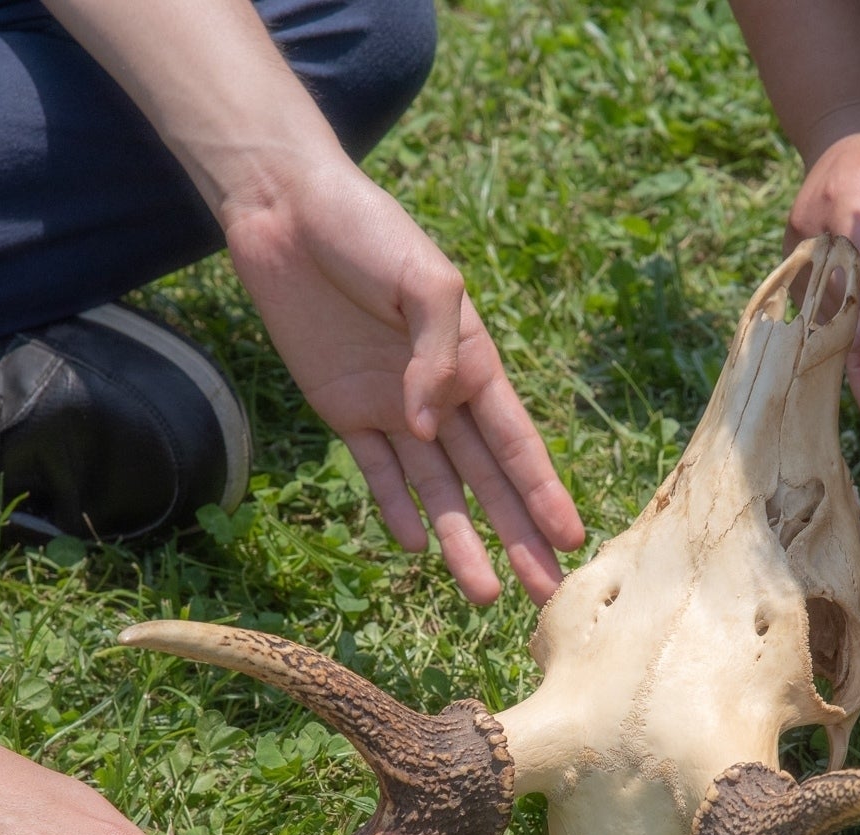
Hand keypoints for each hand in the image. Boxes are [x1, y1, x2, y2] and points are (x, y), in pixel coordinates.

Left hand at [224, 162, 584, 604]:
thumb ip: (435, 353)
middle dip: (519, 538)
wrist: (286, 212)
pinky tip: (421, 549)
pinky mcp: (343, 411)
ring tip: (485, 596)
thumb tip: (427, 423)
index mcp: (474, 361)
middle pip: (487, 481)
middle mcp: (440, 395)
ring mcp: (393, 408)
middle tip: (546, 594)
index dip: (543, 493)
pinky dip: (397, 510)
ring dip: (463, 542)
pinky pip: (378, 472)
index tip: (573, 539)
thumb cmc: (366, 230)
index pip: (517, 443)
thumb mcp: (423, 277)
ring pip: (438, 491)